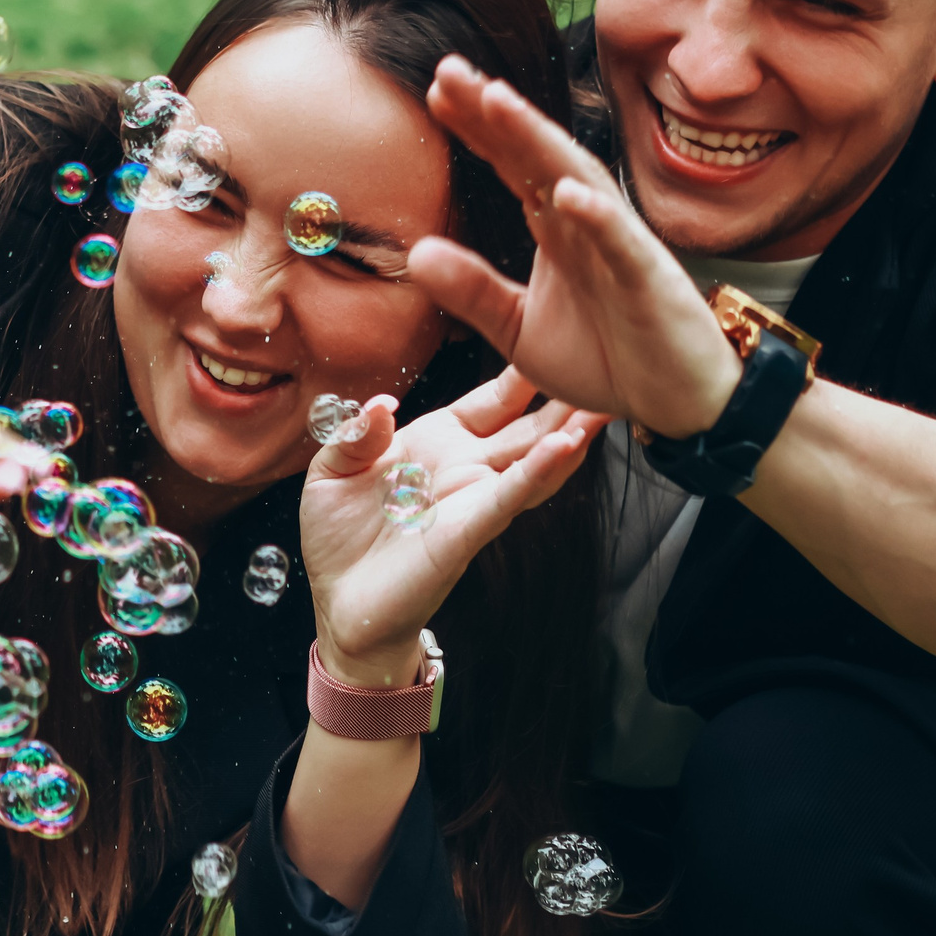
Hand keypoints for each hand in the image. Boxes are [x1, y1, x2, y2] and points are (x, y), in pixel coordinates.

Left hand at [300, 371, 603, 688]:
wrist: (340, 606)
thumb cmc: (338, 538)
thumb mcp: (330, 470)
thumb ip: (354, 433)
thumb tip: (383, 405)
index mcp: (437, 441)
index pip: (492, 399)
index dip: (522, 371)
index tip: (553, 329)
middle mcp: (465, 467)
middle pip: (527, 425)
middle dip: (566, 398)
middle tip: (604, 362)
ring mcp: (471, 498)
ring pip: (533, 459)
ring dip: (568, 431)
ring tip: (605, 401)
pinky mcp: (468, 530)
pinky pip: (509, 496)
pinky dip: (539, 471)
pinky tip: (566, 447)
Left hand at [408, 55, 742, 437]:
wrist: (677, 403)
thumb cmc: (607, 358)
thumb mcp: (518, 329)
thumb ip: (472, 291)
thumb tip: (415, 252)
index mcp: (555, 230)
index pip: (510, 166)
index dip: (476, 128)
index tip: (433, 91)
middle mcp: (585, 224)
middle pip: (536, 156)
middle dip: (495, 113)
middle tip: (450, 69)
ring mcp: (619, 246)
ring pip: (576, 180)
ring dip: (538, 140)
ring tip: (498, 102)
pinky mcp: (648, 281)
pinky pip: (621, 243)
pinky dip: (597, 216)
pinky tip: (569, 192)